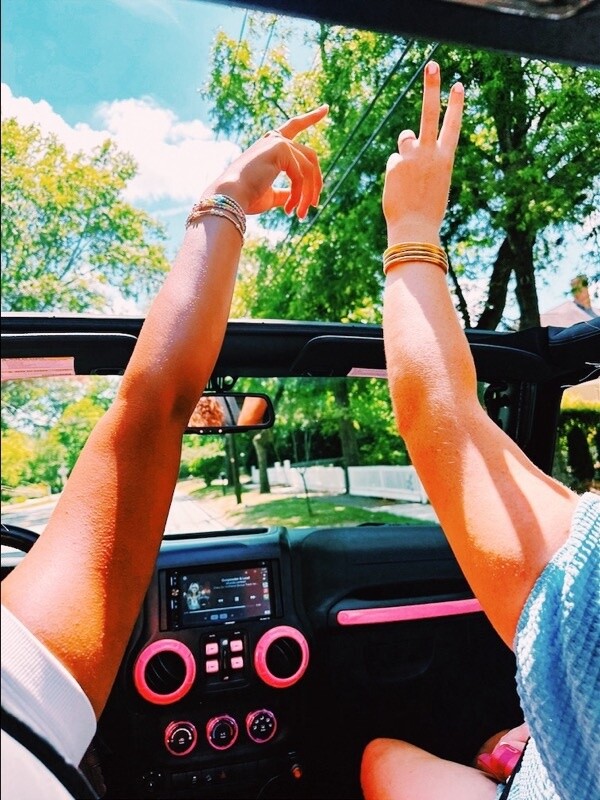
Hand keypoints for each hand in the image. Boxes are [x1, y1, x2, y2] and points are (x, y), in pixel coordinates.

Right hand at [206, 105, 328, 219]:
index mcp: (270, 145)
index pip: (294, 127)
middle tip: (315, 205)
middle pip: (310, 157)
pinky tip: (289, 210)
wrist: (230, 196)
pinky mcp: (280, 149)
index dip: (311, 117)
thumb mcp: (270, 194)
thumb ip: (284, 192)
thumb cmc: (246, 197)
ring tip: (301, 214)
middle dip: (316, 183)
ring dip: (307, 195)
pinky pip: (300, 175)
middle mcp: (275, 139)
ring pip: (308, 169)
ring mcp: (278, 142)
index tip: (326, 108)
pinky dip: (298, 195)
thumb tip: (297, 198)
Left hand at [383, 62, 463, 245]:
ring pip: (405, 139)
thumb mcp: (435, 181)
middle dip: (432, 87)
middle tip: (432, 65)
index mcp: (446, 158)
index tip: (459, 84)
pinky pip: (394, 162)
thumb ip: (425, 158)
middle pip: (430, 113)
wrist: (415, 229)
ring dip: (406, 149)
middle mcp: (431, 153)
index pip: (453, 125)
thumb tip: (407, 140)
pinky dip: (395, 174)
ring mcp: (412, 157)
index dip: (456, 104)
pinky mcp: (395, 164)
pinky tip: (399, 189)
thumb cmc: (427, 209)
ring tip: (409, 175)